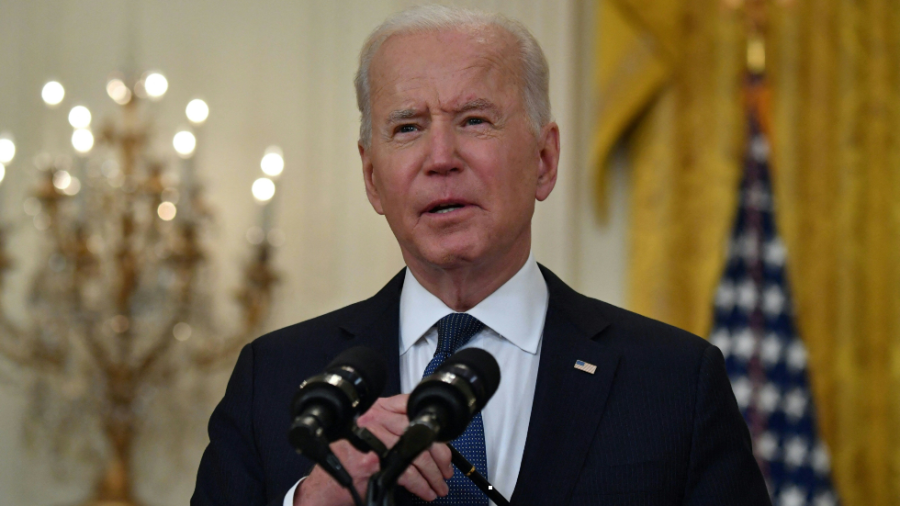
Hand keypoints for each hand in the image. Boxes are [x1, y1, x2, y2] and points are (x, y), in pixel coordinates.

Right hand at [294, 394, 453, 505]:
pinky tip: (426, 491)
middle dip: (440, 456)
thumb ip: (392, 428)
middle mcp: (375, 421)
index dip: (433, 428)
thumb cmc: (348, 460)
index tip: (443, 442)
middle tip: (445, 469)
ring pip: (417, 456)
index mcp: (377, 409)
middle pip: (420, 434)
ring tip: (438, 485)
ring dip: (433, 476)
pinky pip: (408, 474)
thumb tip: (427, 439)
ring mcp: (374, 441)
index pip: (412, 408)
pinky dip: (422, 486)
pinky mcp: (374, 463)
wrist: (326, 484)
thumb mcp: (369, 434)